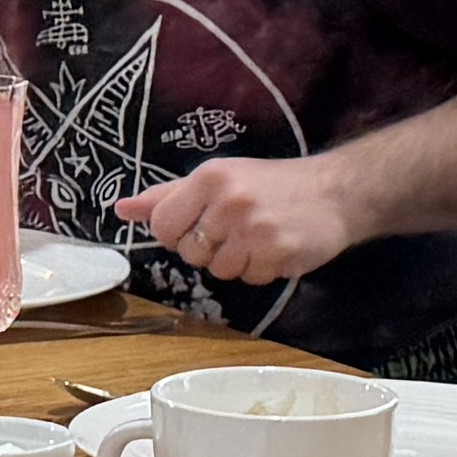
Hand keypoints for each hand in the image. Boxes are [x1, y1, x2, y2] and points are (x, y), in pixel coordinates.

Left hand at [118, 149, 361, 284]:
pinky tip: (275, 247)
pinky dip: (260, 270)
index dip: (176, 233)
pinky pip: (250, 279)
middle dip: (208, 248)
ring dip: (236, 261)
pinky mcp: (279, 255)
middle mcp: (230, 202)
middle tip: (236, 228)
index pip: (162, 225)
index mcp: (210, 178)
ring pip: (218, 271)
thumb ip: (167, 196)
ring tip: (258, 237)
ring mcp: (255, 231)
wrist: (335, 192)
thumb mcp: (218, 177)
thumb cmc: (271, 184)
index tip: (197, 225)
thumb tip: (121, 209)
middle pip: (189, 253)